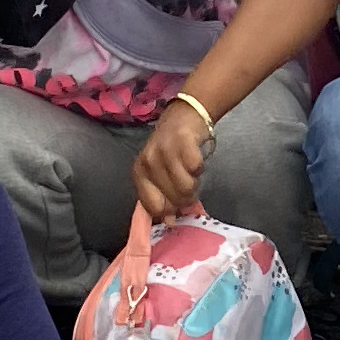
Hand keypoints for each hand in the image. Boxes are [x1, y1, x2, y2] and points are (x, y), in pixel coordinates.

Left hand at [133, 96, 216, 220]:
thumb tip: (170, 221)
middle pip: (173, 199)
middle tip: (188, 186)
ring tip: (191, 174)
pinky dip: (200, 168)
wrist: (183, 117)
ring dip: (194, 183)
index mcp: (139, 173)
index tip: (176, 206)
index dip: (168, 210)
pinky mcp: (183, 142)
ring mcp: (165, 151)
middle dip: (185, 198)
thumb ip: (161, 197)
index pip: (153, 206)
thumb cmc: (170, 150)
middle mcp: (149, 162)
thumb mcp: (159, 173)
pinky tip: (195, 159)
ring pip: (186, 187)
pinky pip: (197, 169)